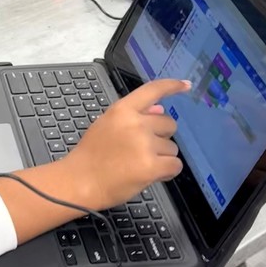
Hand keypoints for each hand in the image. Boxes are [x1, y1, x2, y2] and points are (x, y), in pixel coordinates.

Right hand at [64, 77, 187, 210]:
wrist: (80, 182)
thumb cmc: (91, 155)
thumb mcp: (106, 125)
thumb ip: (133, 116)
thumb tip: (161, 109)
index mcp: (122, 110)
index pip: (152, 90)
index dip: (172, 86)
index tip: (185, 85)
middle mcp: (136, 123)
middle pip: (169, 124)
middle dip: (161, 136)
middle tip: (141, 149)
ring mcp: (144, 144)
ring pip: (172, 148)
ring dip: (162, 157)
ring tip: (139, 164)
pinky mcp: (151, 166)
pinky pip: (175, 165)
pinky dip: (167, 172)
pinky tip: (151, 175)